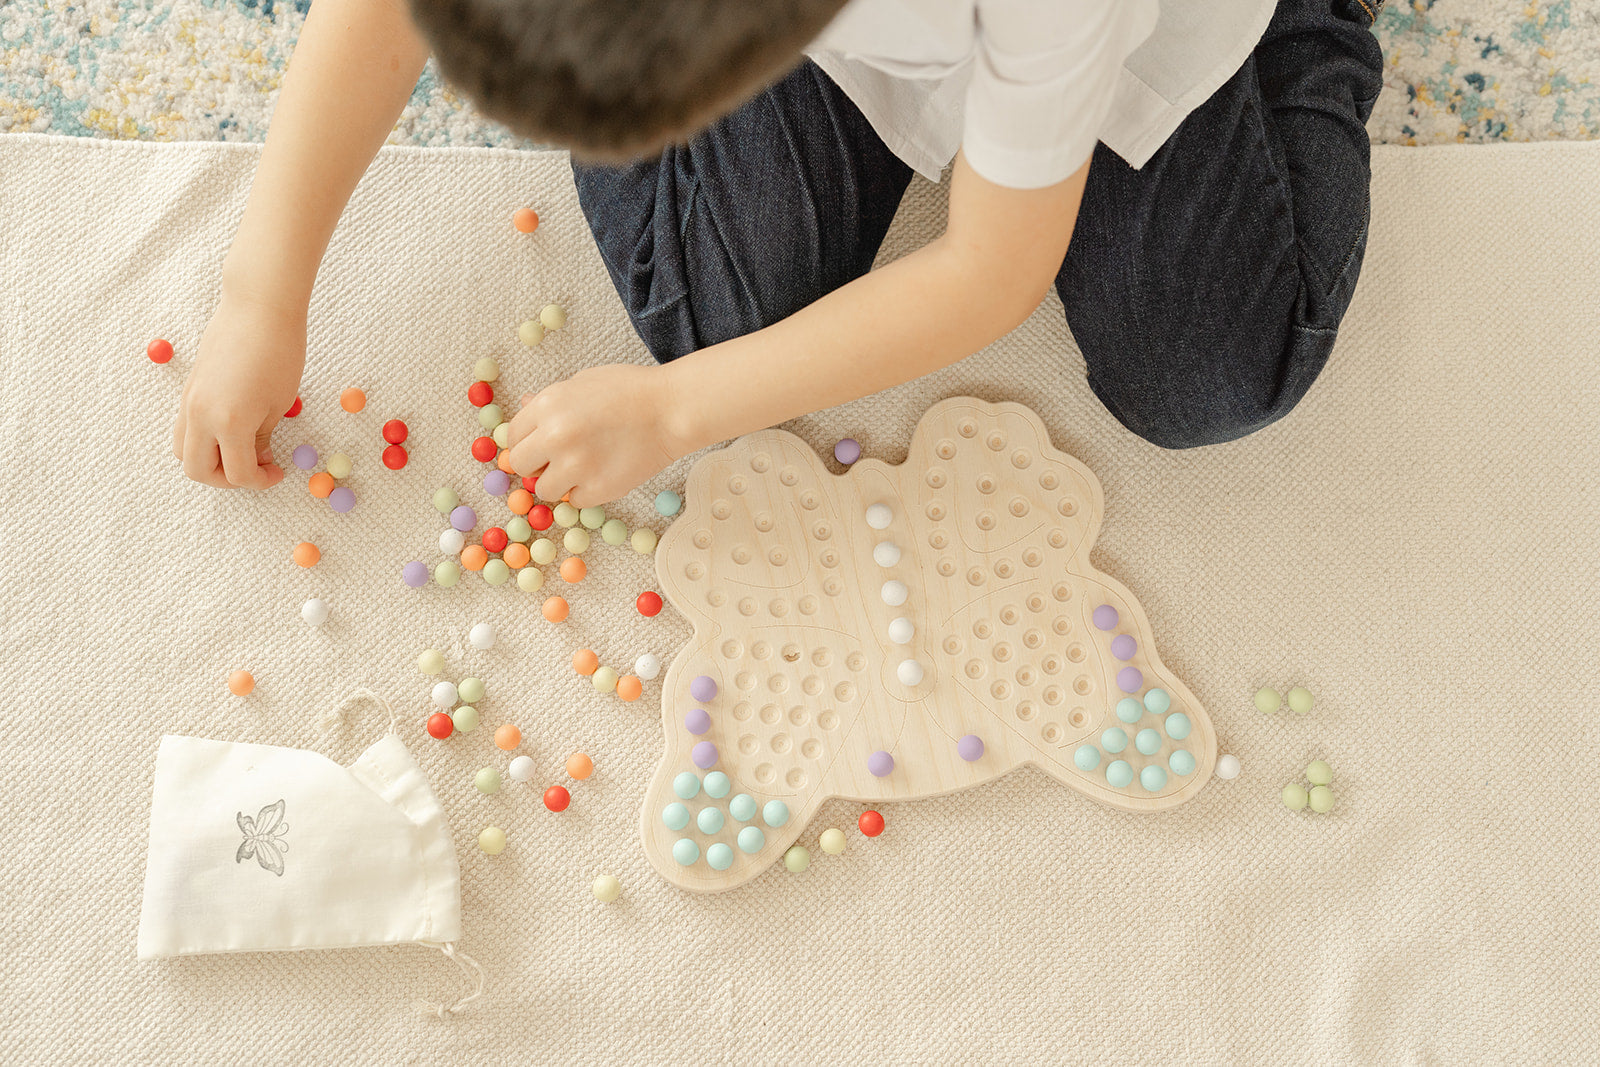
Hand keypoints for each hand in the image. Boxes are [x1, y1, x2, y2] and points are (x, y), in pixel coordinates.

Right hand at [172, 290, 306, 488]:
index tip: (277, 472)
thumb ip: (261, 437)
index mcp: (229, 422)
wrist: (258, 308)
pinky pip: (185, 428)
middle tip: (254, 469)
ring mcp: (189, 402)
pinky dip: (202, 440)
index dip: (260, 480)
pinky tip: (229, 431)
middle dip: (226, 479)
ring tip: (240, 451)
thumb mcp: (278, 403)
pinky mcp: (188, 390)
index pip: (237, 473)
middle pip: (198, 471)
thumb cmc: (280, 352)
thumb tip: (255, 458)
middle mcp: (201, 416)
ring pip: (183, 452)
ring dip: (209, 462)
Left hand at [506, 363, 694, 506]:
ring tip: (583, 469)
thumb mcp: (583, 382)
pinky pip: (576, 500)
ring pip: (545, 490)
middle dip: (537, 465)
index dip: (527, 443)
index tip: (540, 447)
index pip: (513, 437)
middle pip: (522, 467)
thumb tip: (524, 406)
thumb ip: (550, 399)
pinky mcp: (598, 488)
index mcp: (547, 406)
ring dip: (560, 483)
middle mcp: (555, 437)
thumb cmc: (631, 390)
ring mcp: (576, 466)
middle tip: (557, 461)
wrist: (671, 410)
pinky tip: (603, 473)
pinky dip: (586, 492)